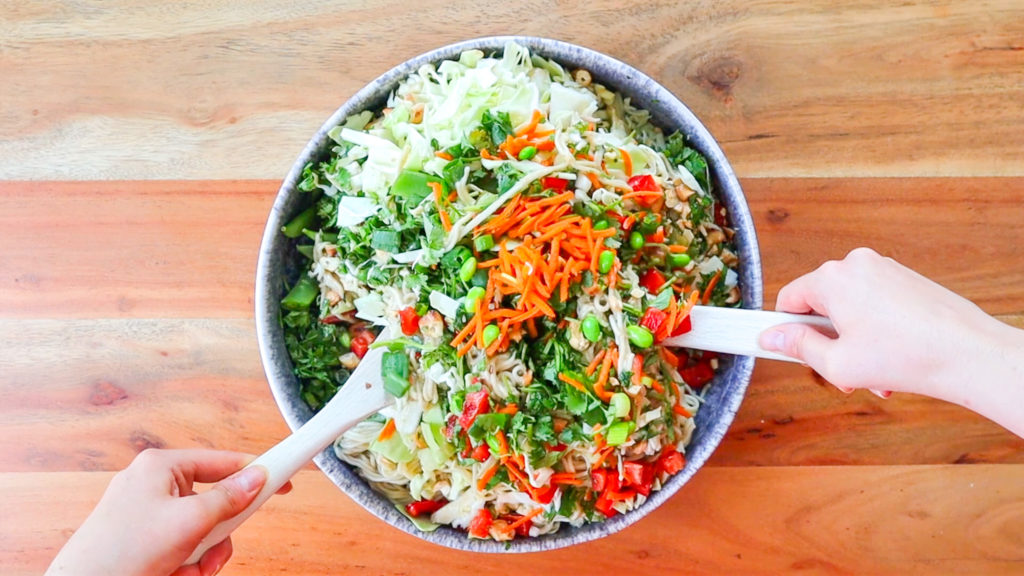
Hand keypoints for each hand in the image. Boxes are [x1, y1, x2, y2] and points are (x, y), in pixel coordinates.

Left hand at [46, 449, 290, 575]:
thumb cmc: (123, 551)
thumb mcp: (189, 521)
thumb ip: (229, 499)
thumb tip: (257, 478)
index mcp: (160, 467)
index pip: (221, 461)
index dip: (255, 471)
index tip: (284, 479)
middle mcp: (152, 486)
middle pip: (213, 502)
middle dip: (218, 535)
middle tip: (215, 548)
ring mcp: (146, 515)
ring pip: (201, 531)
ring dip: (203, 556)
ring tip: (188, 571)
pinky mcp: (143, 542)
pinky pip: (183, 548)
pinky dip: (186, 566)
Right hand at [759, 248, 1023, 436]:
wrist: (969, 354)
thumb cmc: (907, 357)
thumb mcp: (837, 363)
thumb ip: (797, 348)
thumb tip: (771, 338)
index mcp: (833, 278)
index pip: (788, 299)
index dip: (785, 329)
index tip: (784, 347)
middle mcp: (857, 265)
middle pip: (821, 305)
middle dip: (828, 340)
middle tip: (843, 370)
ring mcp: (885, 269)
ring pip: (850, 308)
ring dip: (853, 340)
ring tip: (875, 372)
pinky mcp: (906, 278)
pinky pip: (875, 303)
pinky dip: (876, 330)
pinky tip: (892, 357)